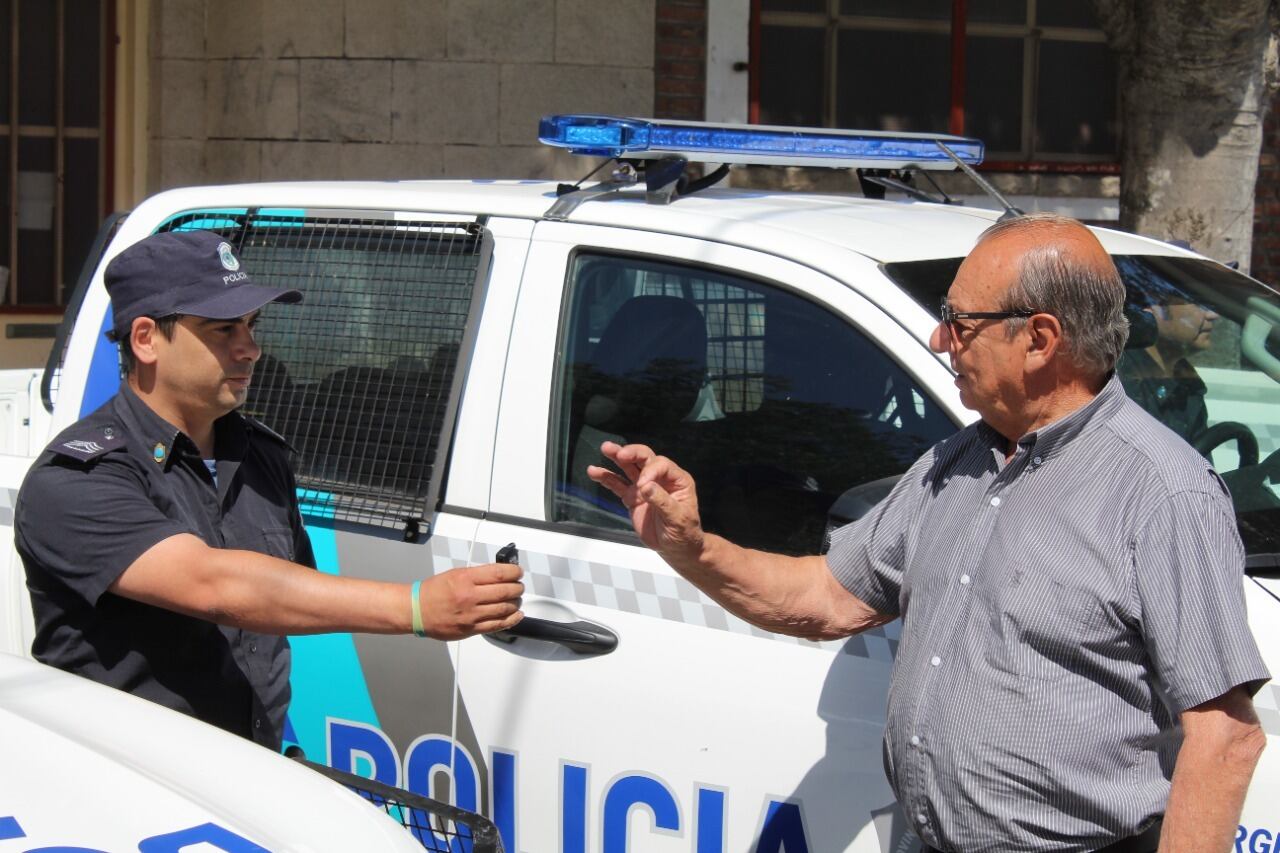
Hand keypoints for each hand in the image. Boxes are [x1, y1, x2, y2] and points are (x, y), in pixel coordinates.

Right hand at [419, 562, 523, 639]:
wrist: (417, 611)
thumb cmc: (433, 592)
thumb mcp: (455, 573)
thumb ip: (478, 574)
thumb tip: (500, 574)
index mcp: (465, 579)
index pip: (499, 573)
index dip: (514, 572)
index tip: (518, 572)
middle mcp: (469, 596)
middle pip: (506, 591)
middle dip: (518, 588)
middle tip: (519, 586)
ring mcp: (471, 615)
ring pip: (505, 609)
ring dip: (516, 603)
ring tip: (516, 599)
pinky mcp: (471, 629)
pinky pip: (497, 625)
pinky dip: (511, 619)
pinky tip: (517, 614)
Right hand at [586, 441, 705, 567]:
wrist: (675, 548)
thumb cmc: (683, 532)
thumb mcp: (677, 518)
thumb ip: (662, 501)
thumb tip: (645, 486)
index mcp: (677, 480)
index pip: (661, 465)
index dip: (650, 472)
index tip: (642, 487)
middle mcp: (660, 479)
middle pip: (644, 458)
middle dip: (632, 453)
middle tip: (619, 452)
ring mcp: (644, 487)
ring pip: (629, 468)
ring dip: (617, 458)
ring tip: (604, 448)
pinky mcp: (632, 497)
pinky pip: (618, 485)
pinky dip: (606, 478)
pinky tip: (594, 471)